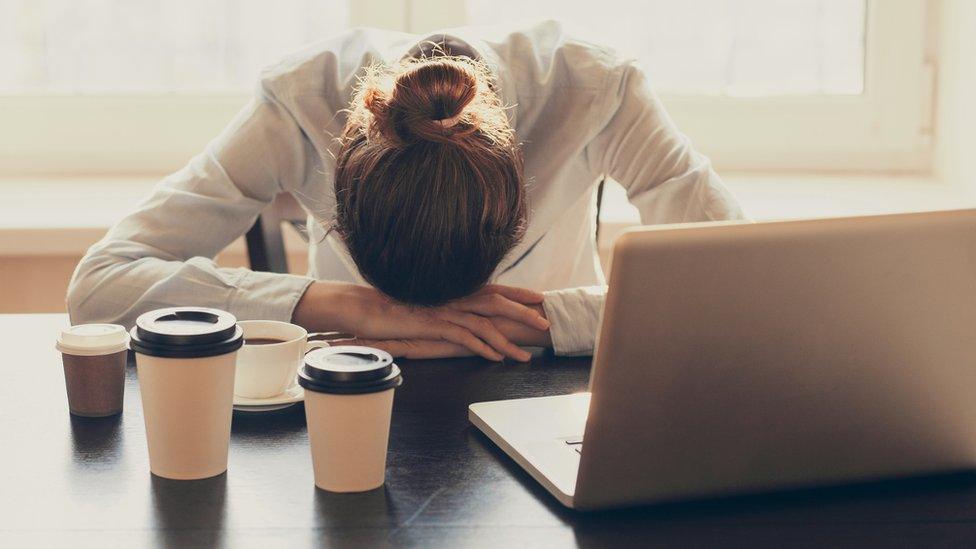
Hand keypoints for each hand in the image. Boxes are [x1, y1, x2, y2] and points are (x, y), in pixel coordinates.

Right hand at [349, 303, 551, 359]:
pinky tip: (496, 358)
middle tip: (545, 323)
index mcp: (454, 290)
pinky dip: (483, 348)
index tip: (539, 297)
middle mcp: (453, 296)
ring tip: (525, 355)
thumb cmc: (394, 308)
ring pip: (485, 323)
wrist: (364, 308)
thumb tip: (463, 317)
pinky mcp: (433, 324)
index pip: (492, 288)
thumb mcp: (426, 306)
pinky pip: (464, 337)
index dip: (517, 292)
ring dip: (508, 340)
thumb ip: (446, 308)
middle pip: (497, 301)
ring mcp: (444, 310)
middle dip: (524, 312)